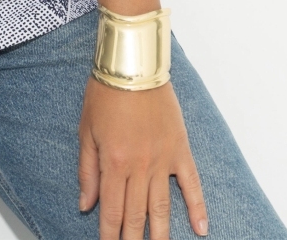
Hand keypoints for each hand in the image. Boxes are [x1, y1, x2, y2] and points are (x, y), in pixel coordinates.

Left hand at [78, 76, 208, 238]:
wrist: (134, 64)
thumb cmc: (106, 93)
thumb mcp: (86, 131)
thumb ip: (87, 171)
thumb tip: (86, 205)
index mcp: (113, 163)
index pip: (111, 212)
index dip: (109, 236)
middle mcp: (139, 166)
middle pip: (136, 216)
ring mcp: (162, 159)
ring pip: (162, 207)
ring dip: (161, 235)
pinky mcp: (179, 149)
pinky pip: (191, 183)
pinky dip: (197, 207)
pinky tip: (201, 228)